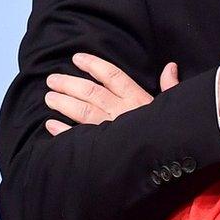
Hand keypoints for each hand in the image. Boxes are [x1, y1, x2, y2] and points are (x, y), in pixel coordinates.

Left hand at [44, 53, 177, 134]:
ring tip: (49, 97)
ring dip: (63, 103)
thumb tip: (170, 66)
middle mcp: (121, 111)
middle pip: (90, 92)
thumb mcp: (171, 107)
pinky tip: (51, 125)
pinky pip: (79, 137)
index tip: (77, 58)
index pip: (112, 75)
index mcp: (137, 98)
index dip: (93, 64)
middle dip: (69, 83)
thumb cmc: (169, 132)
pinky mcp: (103, 147)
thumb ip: (170, 86)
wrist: (168, 161)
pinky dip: (63, 131)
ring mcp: (110, 129)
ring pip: (82, 111)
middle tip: (52, 79)